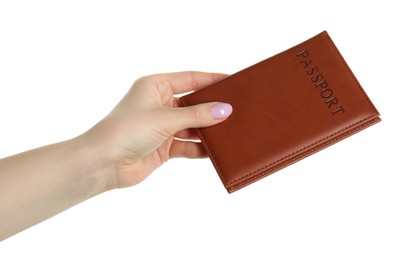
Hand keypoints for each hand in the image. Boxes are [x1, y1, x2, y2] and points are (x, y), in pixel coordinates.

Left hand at [86, 71, 232, 188]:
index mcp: (155, 86)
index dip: (211, 80)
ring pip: (192, 125)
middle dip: (212, 108)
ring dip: (207, 130)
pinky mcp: (163, 146)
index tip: (232, 81)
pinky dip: (199, 148)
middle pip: (193, 103)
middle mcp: (159, 104)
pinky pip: (187, 145)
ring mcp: (162, 126)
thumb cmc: (125, 131)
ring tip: (230, 130)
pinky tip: (214, 150)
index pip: (190, 79)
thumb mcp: (165, 118)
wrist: (103, 163)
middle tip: (236, 109)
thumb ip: (196, 114)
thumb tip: (224, 109)